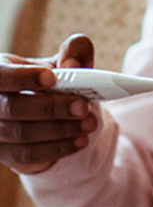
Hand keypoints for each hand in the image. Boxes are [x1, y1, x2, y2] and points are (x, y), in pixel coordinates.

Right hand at [0, 35, 97, 174]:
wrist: (55, 111)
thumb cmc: (57, 79)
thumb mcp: (68, 60)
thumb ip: (75, 52)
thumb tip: (73, 65)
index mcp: (1, 70)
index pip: (1, 75)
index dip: (23, 77)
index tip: (52, 78)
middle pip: (13, 107)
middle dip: (52, 107)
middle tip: (83, 107)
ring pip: (22, 133)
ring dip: (60, 129)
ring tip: (89, 124)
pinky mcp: (7, 154)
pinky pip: (28, 154)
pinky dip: (58, 148)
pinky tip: (80, 140)